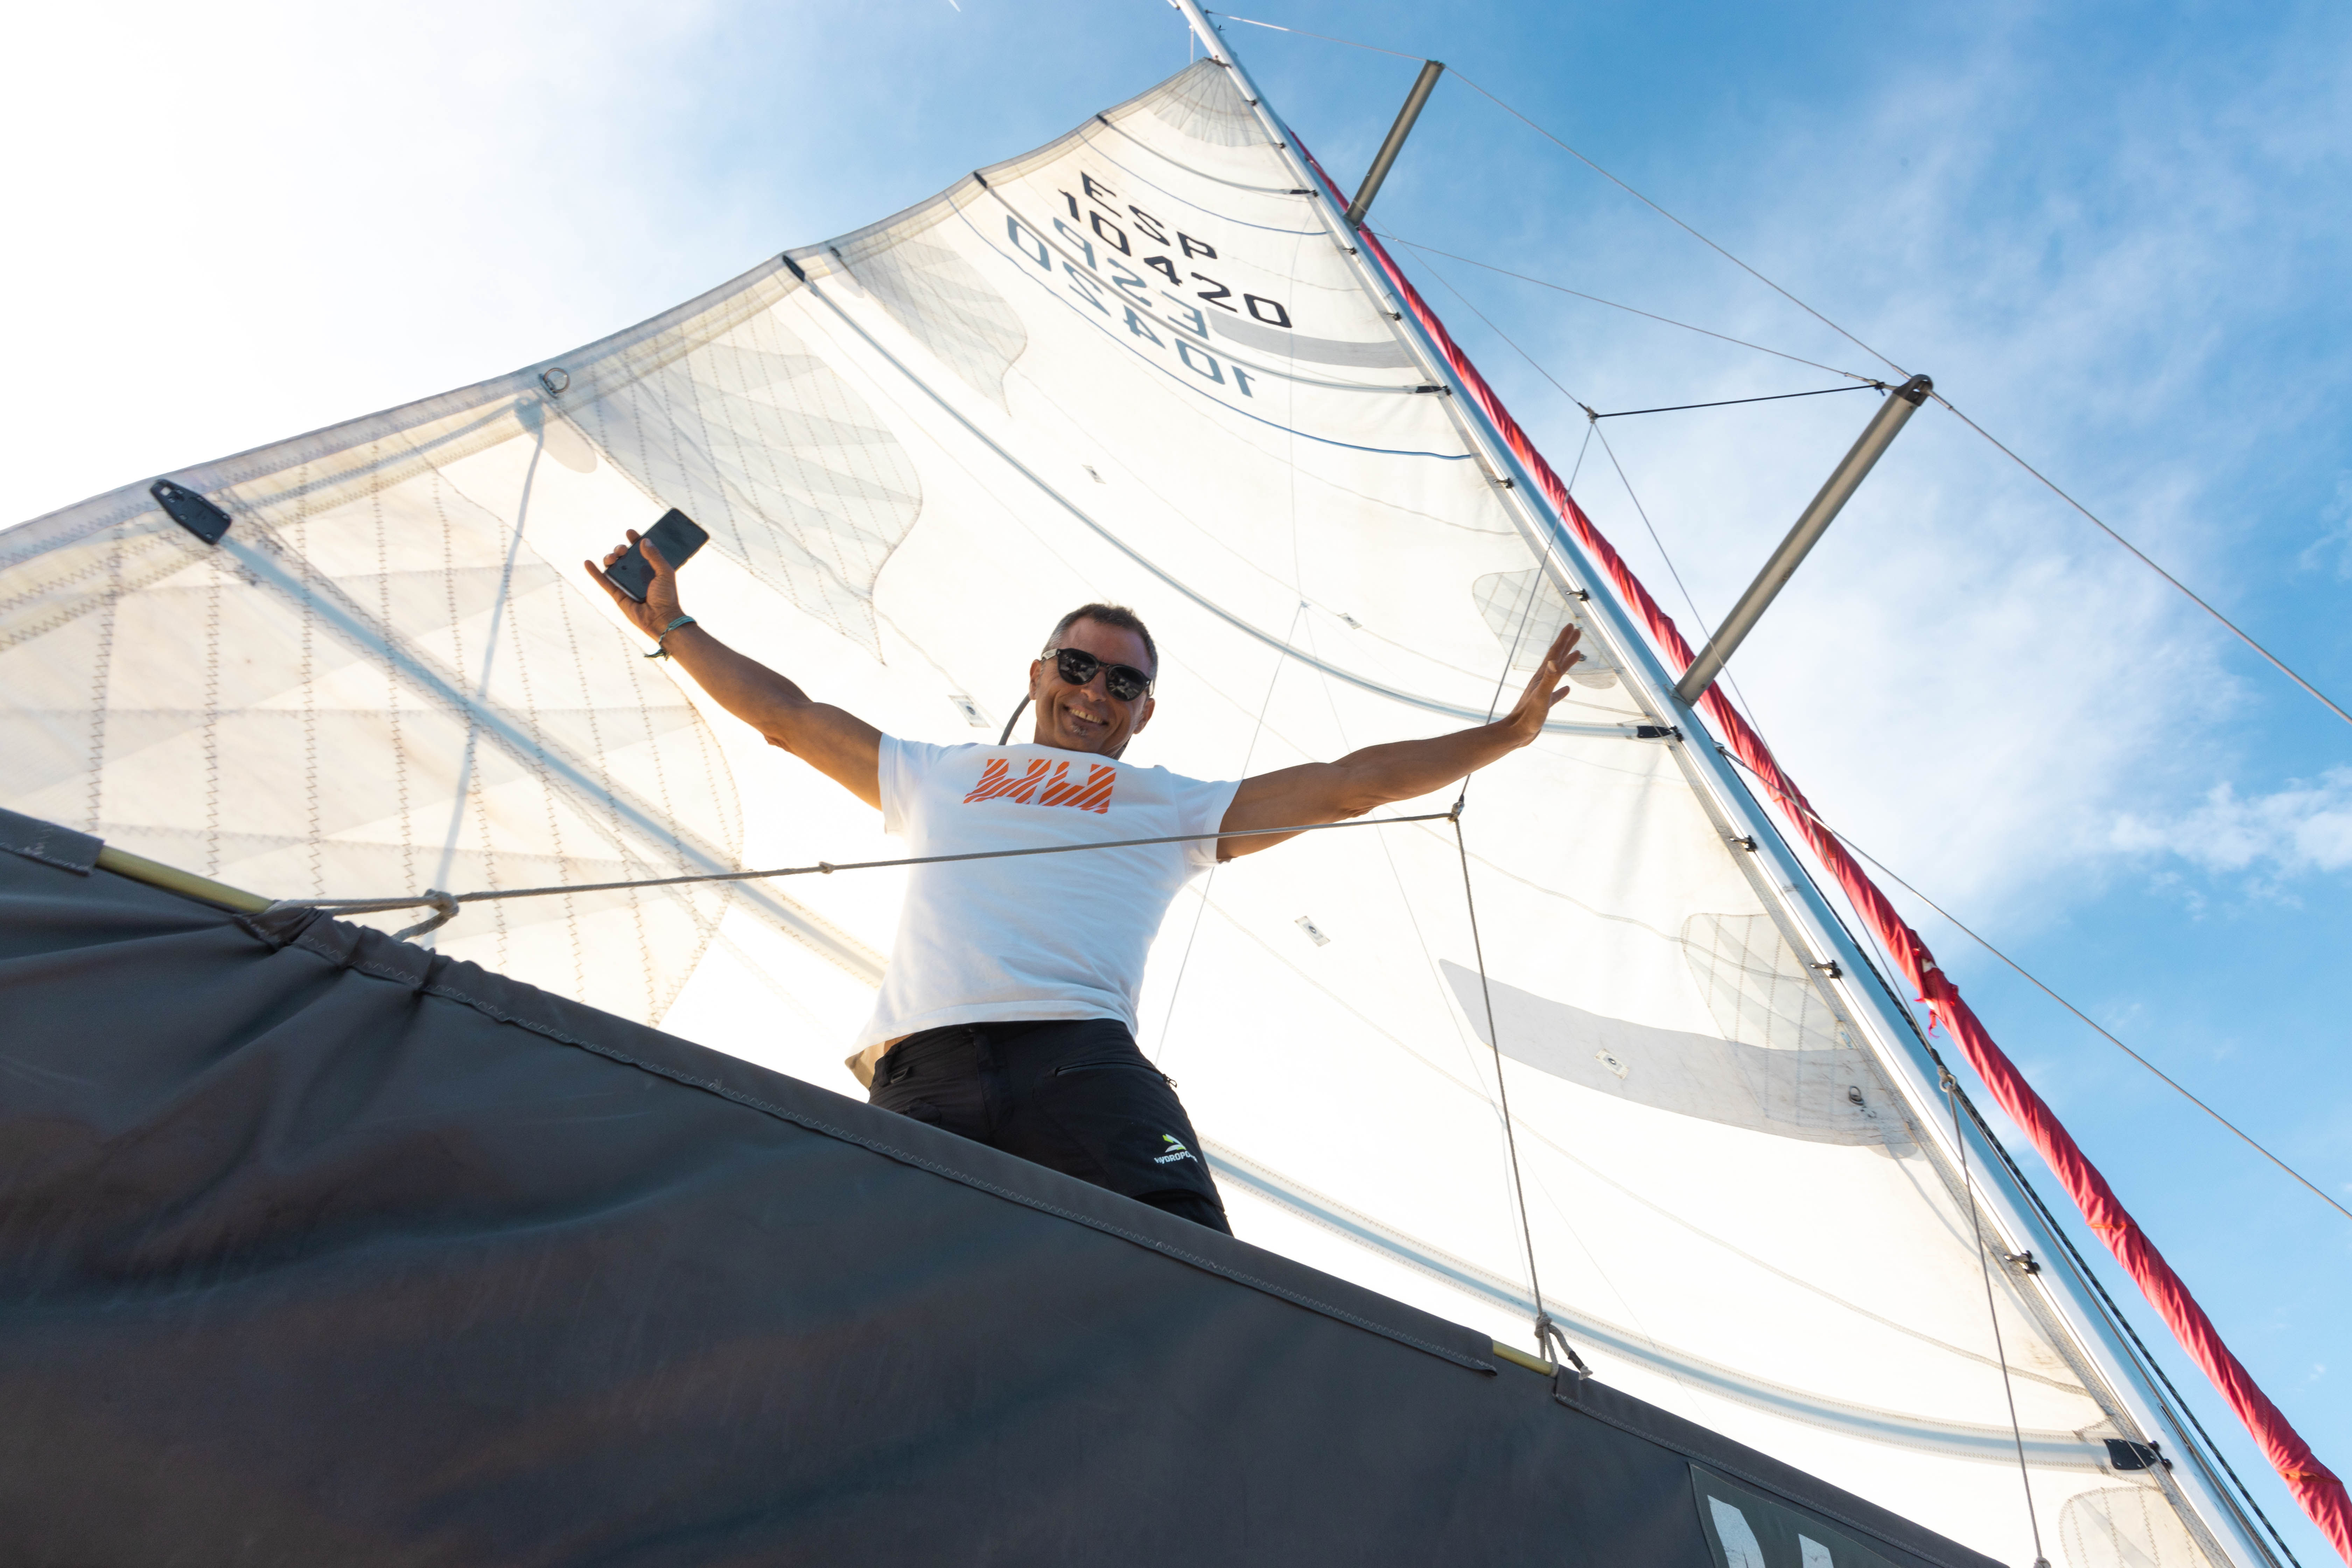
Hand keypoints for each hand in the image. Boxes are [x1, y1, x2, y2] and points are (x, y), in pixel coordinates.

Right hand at [582, 530, 683, 640]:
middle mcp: (637, 574)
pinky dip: (594, 572)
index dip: (635, 541)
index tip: (630, 533)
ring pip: (614, 566)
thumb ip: (655, 557)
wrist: (661, 618)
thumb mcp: (665, 573)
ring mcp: (626, 583)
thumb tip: (644, 541)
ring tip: (612, 558)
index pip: (641, 551)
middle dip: (621, 549)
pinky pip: (604, 581)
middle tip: (623, 550)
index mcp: (650, 569)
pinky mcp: (617, 593)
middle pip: (625, 556)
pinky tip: (587, 563)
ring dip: (610, 558)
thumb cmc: (667, 597)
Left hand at [1500, 621, 1585, 743]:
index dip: (1564, 639)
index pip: (1554, 653)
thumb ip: (1548, 679)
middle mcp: (1541, 681)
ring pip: (1557, 673)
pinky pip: (1555, 693)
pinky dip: (1562, 689)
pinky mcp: (1543, 705)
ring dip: (1567, 662)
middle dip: (1567, 644)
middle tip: (1577, 632)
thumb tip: (1554, 660)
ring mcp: (1542, 693)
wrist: (1516, 734)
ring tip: (1577, 654)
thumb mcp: (1541, 697)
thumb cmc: (1528, 717)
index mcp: (1541, 677)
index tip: (1572, 626)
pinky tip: (1568, 689)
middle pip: (1556, 658)